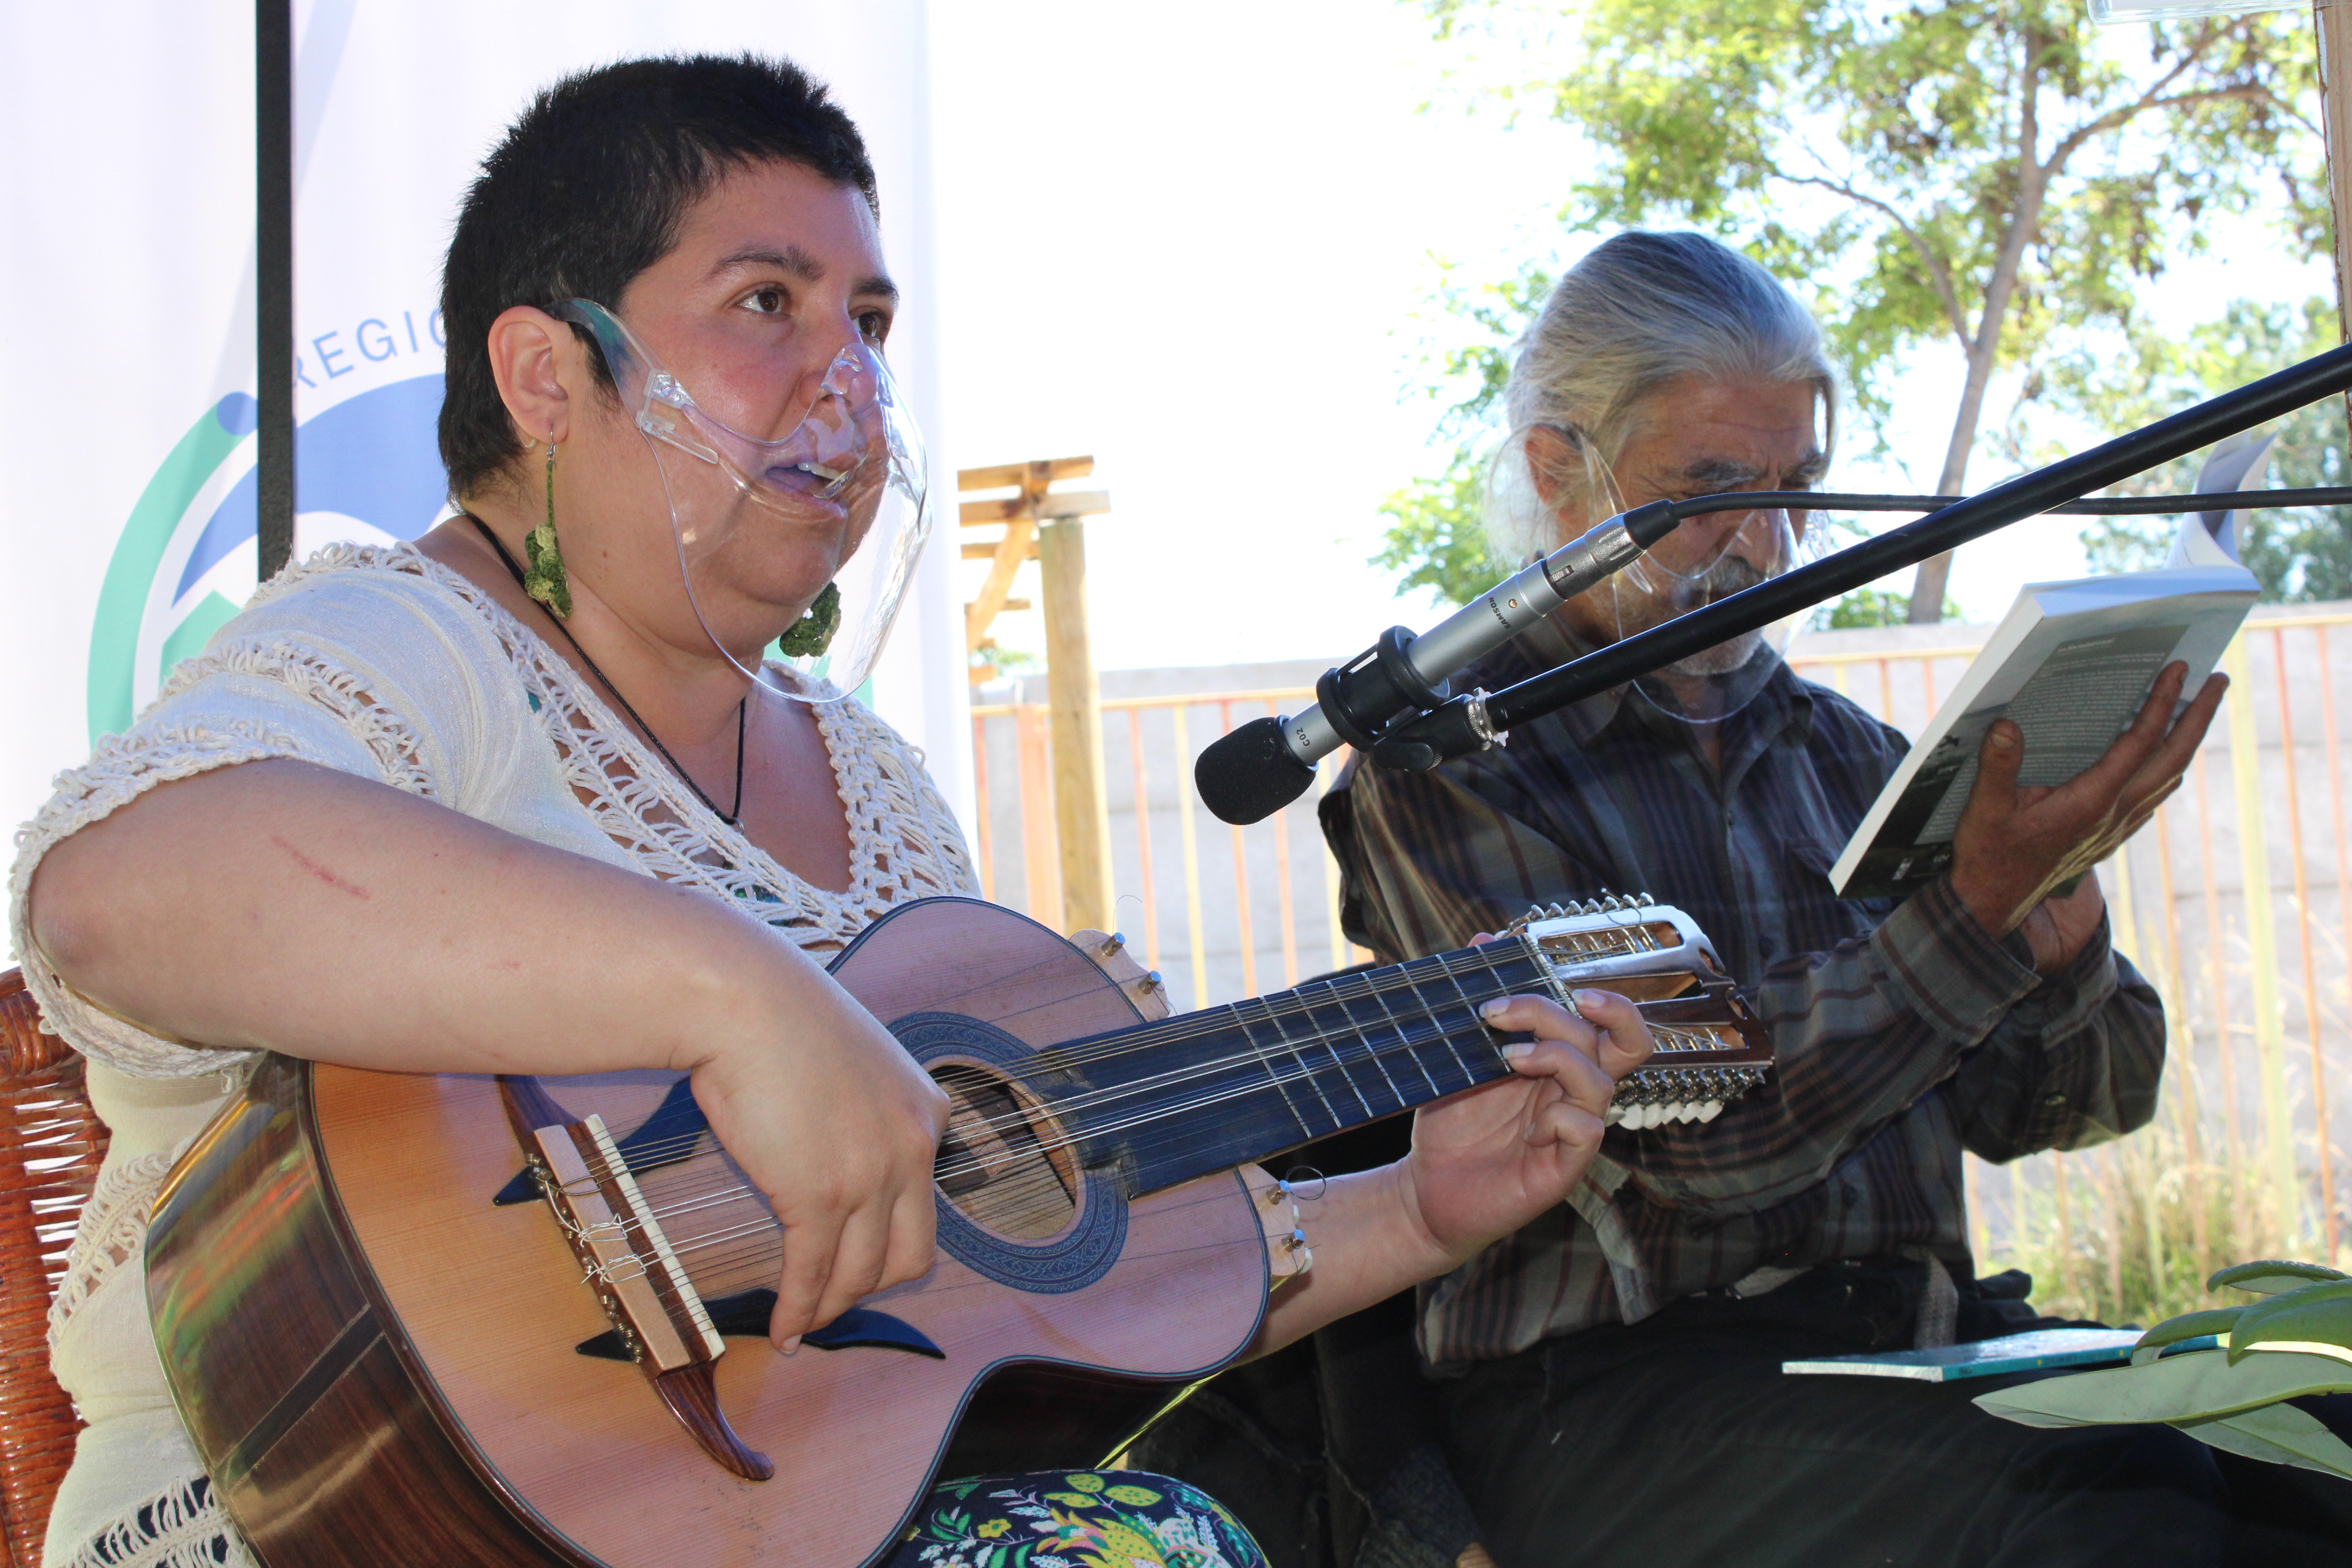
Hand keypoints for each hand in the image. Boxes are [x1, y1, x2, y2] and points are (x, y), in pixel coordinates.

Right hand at [686, 990, 950, 1351]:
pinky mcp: (819, 1197)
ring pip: (862, 1273)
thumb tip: (833, 1149)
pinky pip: (813, 1274)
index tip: (863, 1257)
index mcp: (928, 1113)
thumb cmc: (781, 1020)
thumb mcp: (854, 1062)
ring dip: (832, 1307)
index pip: (925, 1203)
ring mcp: (871, 1177)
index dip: (892, 1240)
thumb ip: (863, 1110)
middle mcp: (914, 1148)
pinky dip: (800, 1309)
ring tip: (805, 1324)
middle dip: (873, 1284)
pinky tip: (785, 1329)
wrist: (744, 1000)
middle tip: (837, 1297)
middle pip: (911, 1252)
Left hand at [1398, 990, 1652, 1267]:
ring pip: (1601, 1083)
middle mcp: (1575, 1092)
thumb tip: (1484, 938)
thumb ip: (1476, 1000)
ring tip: (1508, 1059)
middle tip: (1507, 1009)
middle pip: (1619, 1043)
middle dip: (1566, 1014)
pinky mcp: (1563, 1168)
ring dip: (1557, 1058)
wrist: (1425, 1188)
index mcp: (1561, 1062)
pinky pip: (1586, 1132)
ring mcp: (1573, 1129)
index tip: (1567, 984)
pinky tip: (1525, 1129)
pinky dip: (1558, 1120)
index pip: (1614, 1026)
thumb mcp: (1457, 1055)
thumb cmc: (1451, 1122)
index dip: (1610, 1002)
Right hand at [1949, 660, 2224, 971]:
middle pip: (2173, 758)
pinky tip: (2165, 755)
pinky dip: (2169, 766)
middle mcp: (2114, 814)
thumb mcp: (1984, 809)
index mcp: (2090, 802)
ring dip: (2189, 739)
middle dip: (2199, 716)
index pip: (2138, 743)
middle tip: (2218, 679)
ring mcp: (2117, 827)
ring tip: (2199, 707)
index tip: (2178, 669)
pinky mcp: (2111, 835)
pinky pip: (2155, 795)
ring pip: (2170, 777)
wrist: (1994, 903)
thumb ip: (1996, 766)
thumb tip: (2007, 725)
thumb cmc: (1988, 855)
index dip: (2161, 703)